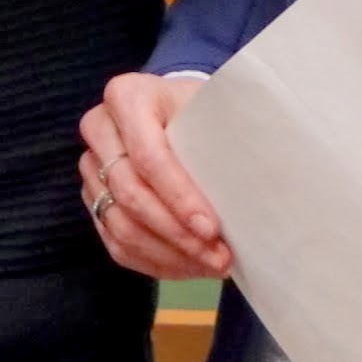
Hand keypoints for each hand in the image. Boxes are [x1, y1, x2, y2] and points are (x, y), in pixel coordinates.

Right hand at [78, 74, 231, 280]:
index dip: (179, 197)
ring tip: (210, 265)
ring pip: (119, 224)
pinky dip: (153, 262)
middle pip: (129, 193)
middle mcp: (100, 128)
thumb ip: (230, 138)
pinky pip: (115, 242)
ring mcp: (91, 166)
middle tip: (219, 257)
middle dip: (176, 233)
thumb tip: (269, 181)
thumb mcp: (217, 112)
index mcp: (128, 96)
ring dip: (168, 253)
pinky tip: (188, 265)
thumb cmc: (204, 114)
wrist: (180, 114)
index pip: (148, 156)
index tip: (212, 229)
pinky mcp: (93, 198)